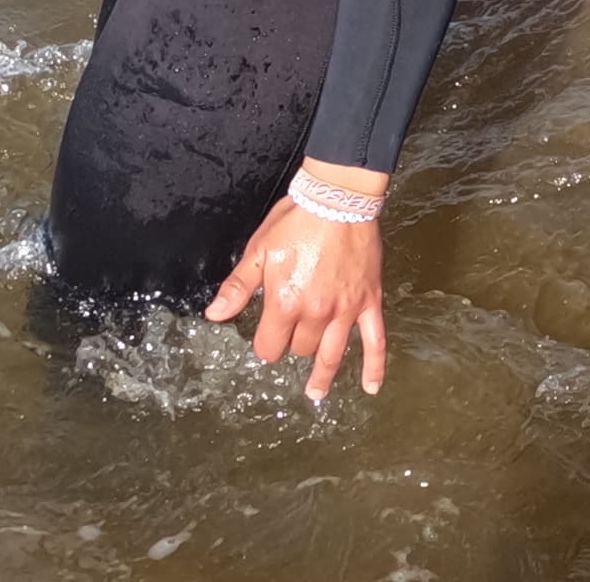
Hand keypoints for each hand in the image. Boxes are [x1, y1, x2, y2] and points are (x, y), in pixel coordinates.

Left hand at [207, 163, 386, 400]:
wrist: (338, 198)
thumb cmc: (297, 221)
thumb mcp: (259, 251)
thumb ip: (238, 287)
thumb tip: (214, 314)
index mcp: (285, 302)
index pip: (270, 346)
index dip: (265, 345)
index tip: (266, 339)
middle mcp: (316, 313)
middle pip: (300, 348)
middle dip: (292, 346)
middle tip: (290, 338)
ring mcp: (345, 309)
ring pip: (332, 354)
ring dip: (322, 376)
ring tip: (315, 392)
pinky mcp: (368, 301)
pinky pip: (375, 340)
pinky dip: (373, 366)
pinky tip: (370, 387)